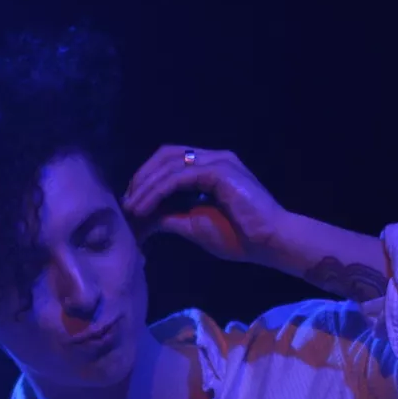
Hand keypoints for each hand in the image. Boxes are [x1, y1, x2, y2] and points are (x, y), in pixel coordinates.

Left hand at [121, 146, 292, 264]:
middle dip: (141, 177)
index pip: (170, 161)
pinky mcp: (218, 172)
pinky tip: (144, 209)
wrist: (270, 243)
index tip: (132, 204)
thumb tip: (144, 218)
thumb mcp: (195, 226)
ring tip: (131, 209)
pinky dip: (157, 192)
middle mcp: (214, 158)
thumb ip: (171, 217)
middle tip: (127, 203)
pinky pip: (177, 178)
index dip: (147, 179)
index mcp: (211, 167)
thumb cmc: (240, 238)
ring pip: (168, 164)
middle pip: (165, 155)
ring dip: (145, 186)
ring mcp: (218, 161)